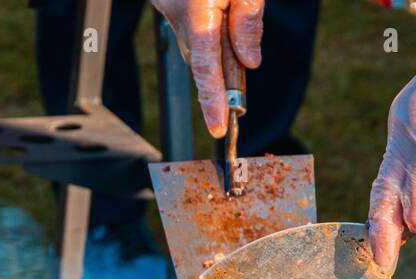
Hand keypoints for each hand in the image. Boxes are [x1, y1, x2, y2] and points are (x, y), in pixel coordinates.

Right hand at [152, 0, 263, 137]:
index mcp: (196, 8)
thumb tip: (249, 62)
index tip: (218, 128)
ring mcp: (166, 7)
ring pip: (192, 44)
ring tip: (230, 19)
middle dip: (220, 70)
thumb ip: (248, 22)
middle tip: (240, 73)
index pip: (205, 66)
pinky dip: (202, 30)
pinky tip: (212, 10)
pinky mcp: (165, 2)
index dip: (212, 101)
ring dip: (213, 46)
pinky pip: (186, 27)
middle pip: (199, 59)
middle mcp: (175, 11)